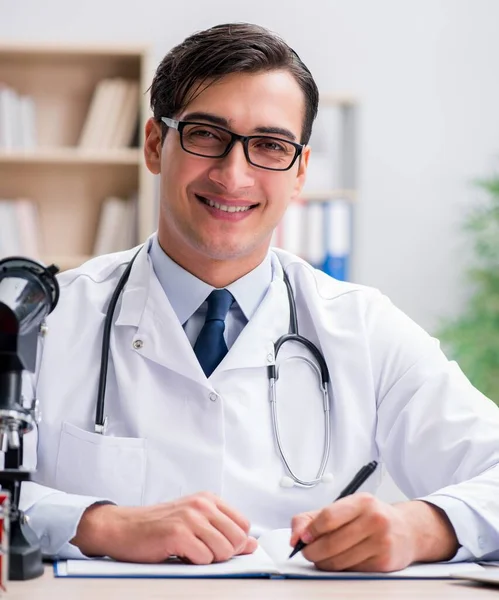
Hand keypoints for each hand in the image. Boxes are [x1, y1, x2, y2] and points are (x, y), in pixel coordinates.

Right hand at [71, 491, 257, 563]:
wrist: (123, 527)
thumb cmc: (157, 526)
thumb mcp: (194, 522)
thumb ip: (223, 530)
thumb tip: (252, 544)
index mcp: (208, 499)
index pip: (244, 525)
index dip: (236, 542)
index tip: (220, 547)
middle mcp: (201, 504)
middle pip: (237, 539)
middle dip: (224, 554)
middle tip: (202, 553)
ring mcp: (190, 518)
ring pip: (223, 550)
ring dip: (208, 560)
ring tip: (190, 553)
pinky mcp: (178, 534)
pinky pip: (204, 559)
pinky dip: (194, 564)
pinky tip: (179, 555)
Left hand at [290, 495, 458, 571]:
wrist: (406, 530)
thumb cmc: (370, 518)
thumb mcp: (344, 508)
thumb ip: (313, 518)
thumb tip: (295, 536)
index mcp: (362, 501)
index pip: (328, 517)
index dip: (310, 531)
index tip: (302, 538)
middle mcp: (374, 519)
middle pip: (332, 542)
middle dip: (312, 551)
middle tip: (307, 552)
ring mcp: (381, 541)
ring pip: (339, 560)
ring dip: (323, 562)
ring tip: (321, 558)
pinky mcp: (384, 562)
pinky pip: (352, 570)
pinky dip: (340, 569)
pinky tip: (340, 561)